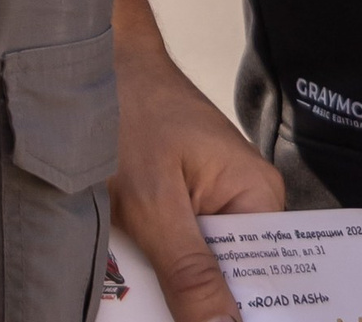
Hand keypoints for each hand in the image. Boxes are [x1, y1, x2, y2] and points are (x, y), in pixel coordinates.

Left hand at [111, 33, 283, 321]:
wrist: (94, 63)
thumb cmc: (129, 107)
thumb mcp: (153, 200)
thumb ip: (189, 270)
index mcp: (257, 194)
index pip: (267, 278)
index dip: (240, 312)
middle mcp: (243, 203)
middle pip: (229, 283)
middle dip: (193, 305)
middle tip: (155, 300)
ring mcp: (210, 208)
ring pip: (196, 277)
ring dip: (165, 289)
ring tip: (134, 272)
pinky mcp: (180, 211)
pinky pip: (174, 259)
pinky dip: (148, 271)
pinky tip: (124, 266)